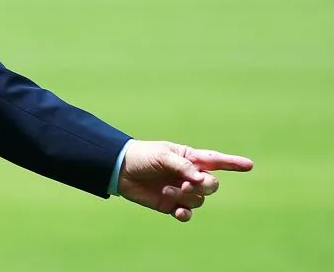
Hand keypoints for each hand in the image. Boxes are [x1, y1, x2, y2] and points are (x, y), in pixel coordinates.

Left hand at [118, 140, 252, 221]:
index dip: (232, 163)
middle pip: (212, 185)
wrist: (120, 170)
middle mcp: (189, 175)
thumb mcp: (162, 156)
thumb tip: (200, 178)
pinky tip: (177, 211)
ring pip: (198, 200)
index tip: (249, 165)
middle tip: (186, 184)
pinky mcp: (171, 204)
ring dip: (186, 197)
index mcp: (189, 158)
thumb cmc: (142, 156)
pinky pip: (187, 213)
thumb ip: (182, 166)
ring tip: (167, 190)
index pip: (215, 161)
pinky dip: (184, 213)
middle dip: (204, 187)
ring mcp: (181, 190)